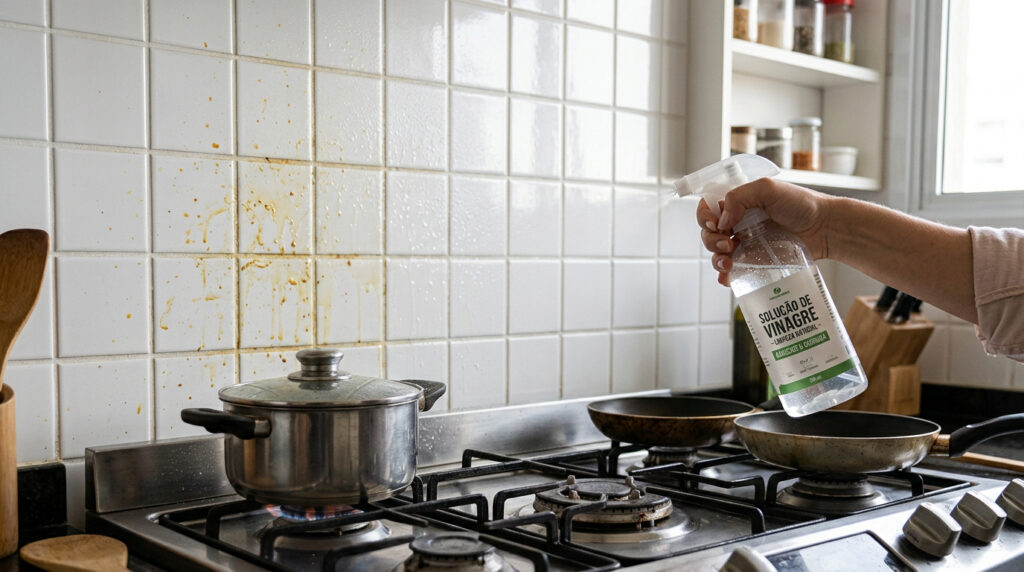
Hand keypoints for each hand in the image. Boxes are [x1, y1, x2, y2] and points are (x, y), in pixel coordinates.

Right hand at [697, 177, 831, 285]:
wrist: (825, 228)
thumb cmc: (801, 204)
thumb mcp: (768, 189)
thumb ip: (740, 197)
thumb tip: (722, 220)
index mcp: (738, 204)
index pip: (708, 209)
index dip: (704, 217)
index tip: (715, 223)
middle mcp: (738, 224)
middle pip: (708, 233)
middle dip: (711, 240)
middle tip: (728, 243)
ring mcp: (745, 245)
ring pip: (716, 254)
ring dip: (715, 259)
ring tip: (729, 261)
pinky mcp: (755, 262)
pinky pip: (732, 272)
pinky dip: (724, 276)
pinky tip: (728, 277)